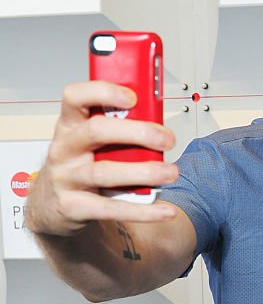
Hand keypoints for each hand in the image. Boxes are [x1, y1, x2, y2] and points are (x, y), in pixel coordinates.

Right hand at [25, 81, 179, 236]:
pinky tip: (164, 210)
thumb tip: (156, 124)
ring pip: (105, 172)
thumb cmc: (78, 166)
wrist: (51, 205)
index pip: (76, 97)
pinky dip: (142, 211)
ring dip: (144, 172)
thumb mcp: (88, 142)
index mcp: (69, 126)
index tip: (133, 97)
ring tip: (171, 173)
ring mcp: (66, 178)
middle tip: (167, 139)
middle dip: (137, 133)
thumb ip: (115, 130)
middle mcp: (64, 149)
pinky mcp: (74, 206)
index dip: (103, 92)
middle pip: (97, 132)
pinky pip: (111, 209)